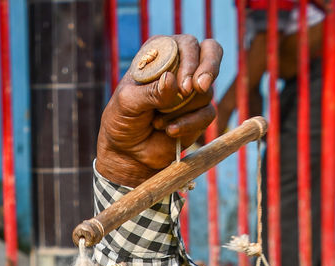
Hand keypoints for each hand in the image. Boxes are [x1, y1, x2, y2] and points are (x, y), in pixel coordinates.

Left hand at [97, 34, 222, 186]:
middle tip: (199, 87)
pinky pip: (208, 113)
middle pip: (211, 52)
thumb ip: (149, 92)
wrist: (127, 153)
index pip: (187, 44)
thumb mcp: (128, 103)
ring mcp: (192, 90)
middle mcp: (181, 66)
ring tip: (157, 121)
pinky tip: (170, 131)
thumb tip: (171, 80)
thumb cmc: (123, 120)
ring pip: (206, 90)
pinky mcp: (199, 113)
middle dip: (208, 70)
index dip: (191, 60)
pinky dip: (189, 124)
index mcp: (162, 53)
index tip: (184, 86)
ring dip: (182, 109)